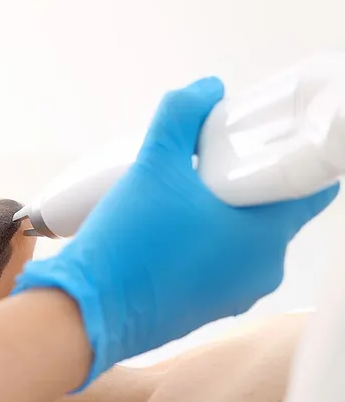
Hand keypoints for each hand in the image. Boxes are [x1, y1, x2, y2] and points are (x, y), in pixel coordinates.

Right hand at [13, 77, 338, 388]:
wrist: (87, 311)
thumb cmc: (127, 243)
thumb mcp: (152, 165)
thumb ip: (181, 116)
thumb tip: (207, 90)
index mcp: (266, 236)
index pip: (313, 188)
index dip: (291, 157)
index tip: (263, 143)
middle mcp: (263, 272)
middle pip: (272, 212)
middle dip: (244, 186)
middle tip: (205, 167)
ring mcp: (236, 296)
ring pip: (243, 240)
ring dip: (220, 217)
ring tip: (177, 202)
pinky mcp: (208, 311)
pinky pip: (220, 266)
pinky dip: (204, 246)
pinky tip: (167, 236)